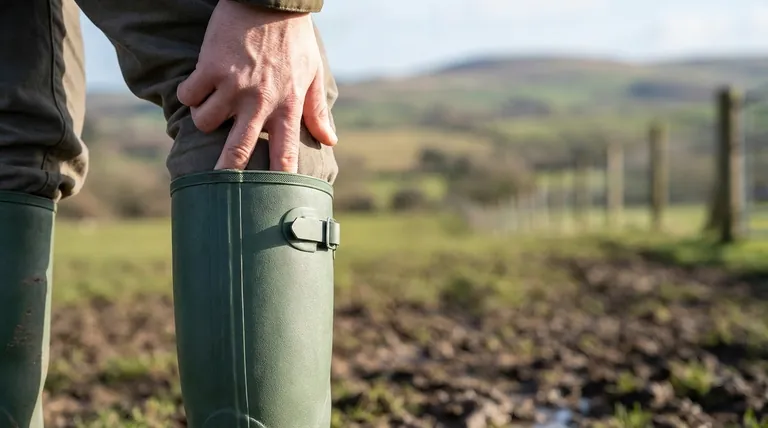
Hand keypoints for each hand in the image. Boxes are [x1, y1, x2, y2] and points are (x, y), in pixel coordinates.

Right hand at [176, 0, 336, 171]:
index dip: (279, 178)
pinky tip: (198, 85)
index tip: (272, 200)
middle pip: (237, 150)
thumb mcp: (312, 73)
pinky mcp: (210, 68)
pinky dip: (189, 93)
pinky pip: (189, 95)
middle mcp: (260, 101)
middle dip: (225, 174)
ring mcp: (233, 86)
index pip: (285, 152)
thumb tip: (331, 140)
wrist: (268, 0)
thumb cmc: (293, 38)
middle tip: (217, 185)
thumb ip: (317, 111)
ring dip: (205, 119)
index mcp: (287, 106)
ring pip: (206, 121)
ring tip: (210, 109)